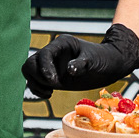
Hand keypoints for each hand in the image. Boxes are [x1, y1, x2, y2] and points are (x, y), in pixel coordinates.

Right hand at [22, 23, 138, 99]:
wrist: (108, 65)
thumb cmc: (103, 59)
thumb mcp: (94, 61)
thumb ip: (81, 65)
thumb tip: (69, 70)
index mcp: (61, 44)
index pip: (44, 54)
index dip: (44, 68)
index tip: (54, 82)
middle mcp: (53, 53)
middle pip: (30, 63)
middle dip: (38, 76)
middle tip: (53, 85)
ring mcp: (51, 64)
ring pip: (30, 72)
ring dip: (35, 84)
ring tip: (50, 91)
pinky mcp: (51, 75)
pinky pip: (35, 81)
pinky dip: (37, 89)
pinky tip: (49, 94)